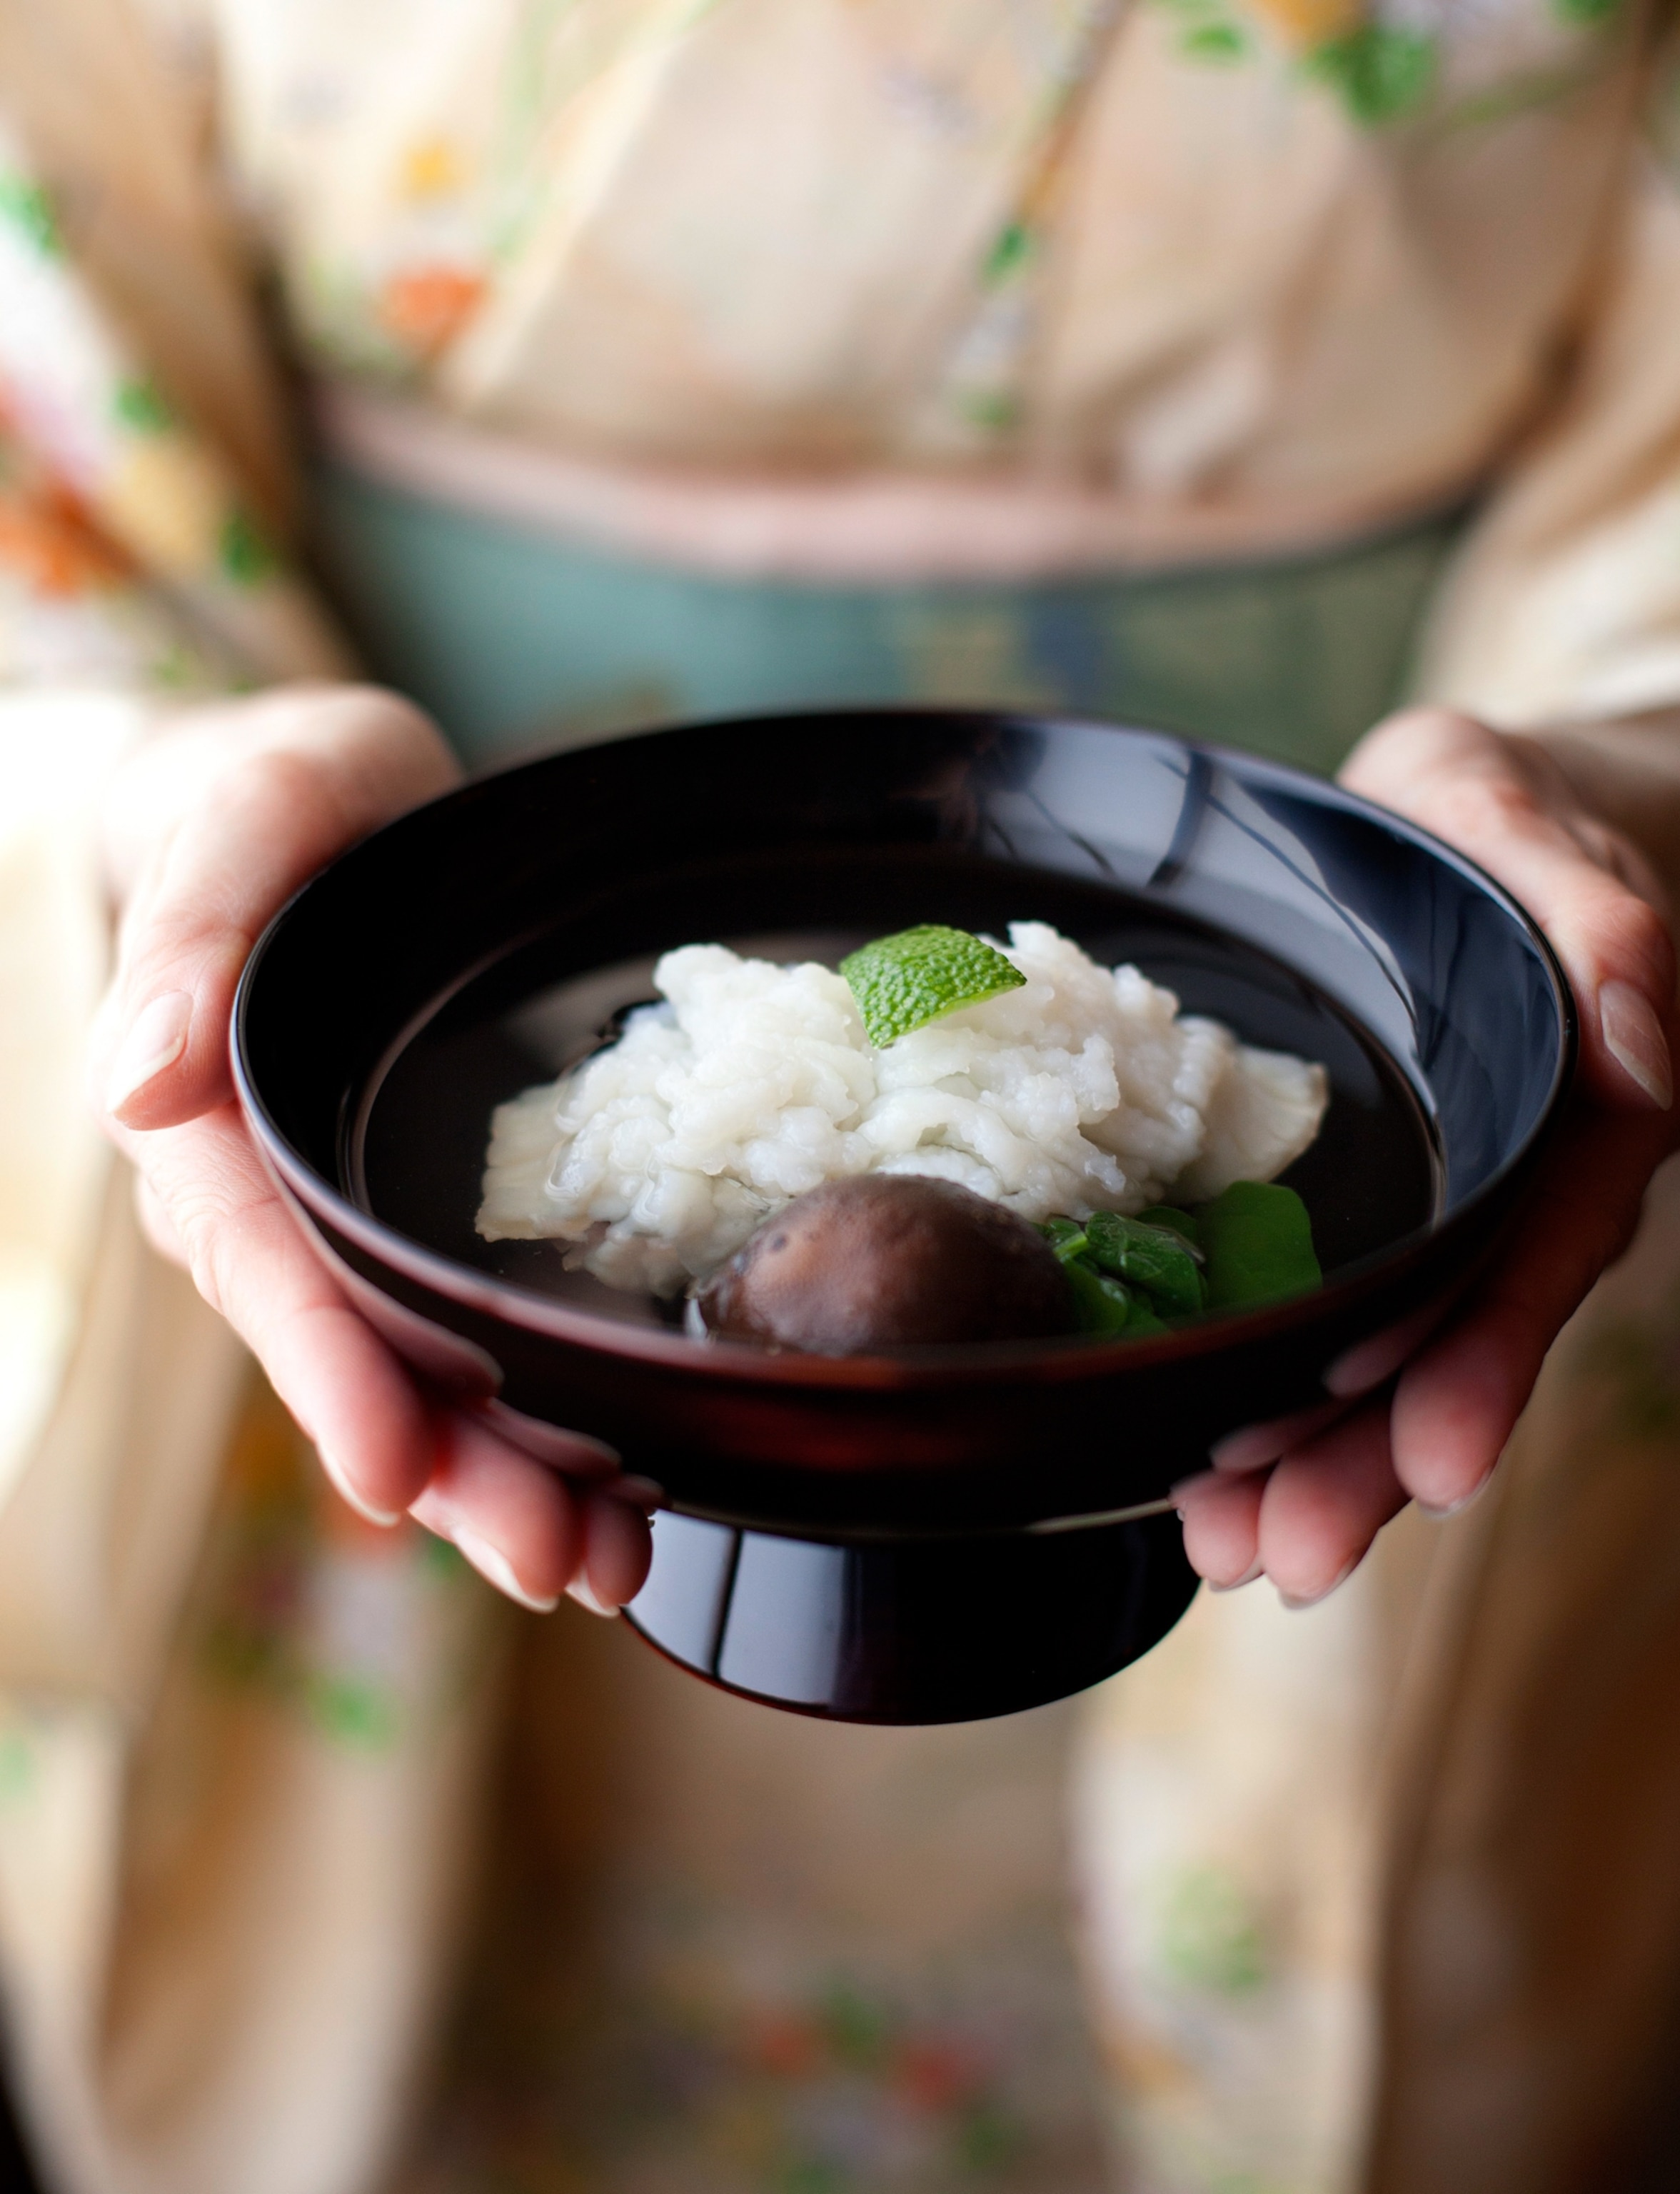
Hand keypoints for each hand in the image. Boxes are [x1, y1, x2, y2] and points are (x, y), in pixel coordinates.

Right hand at [90, 684, 652, 1614]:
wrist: (330, 817)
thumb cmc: (277, 806)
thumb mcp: (244, 820)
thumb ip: (190, 935)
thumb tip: (141, 1077)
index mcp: (216, 1128)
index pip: (269, 1266)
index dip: (329, 1372)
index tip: (394, 1471)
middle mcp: (279, 1205)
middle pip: (360, 1362)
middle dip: (454, 1473)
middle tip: (557, 1565)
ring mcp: (356, 1227)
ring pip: (425, 1379)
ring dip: (510, 1481)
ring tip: (609, 1566)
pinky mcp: (428, 1227)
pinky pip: (476, 1338)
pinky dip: (545, 1416)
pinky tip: (626, 1486)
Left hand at [1172, 707, 1679, 1604]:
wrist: (1445, 831)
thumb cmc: (1489, 819)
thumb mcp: (1524, 816)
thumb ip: (1601, 923)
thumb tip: (1641, 1047)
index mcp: (1578, 1102)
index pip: (1540, 1250)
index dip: (1489, 1358)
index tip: (1433, 1460)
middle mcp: (1516, 1181)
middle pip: (1457, 1342)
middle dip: (1374, 1459)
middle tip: (1288, 1555)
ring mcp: (1441, 1208)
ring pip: (1389, 1360)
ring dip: (1315, 1464)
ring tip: (1230, 1550)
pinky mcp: (1365, 1214)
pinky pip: (1331, 1323)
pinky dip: (1275, 1402)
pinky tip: (1203, 1476)